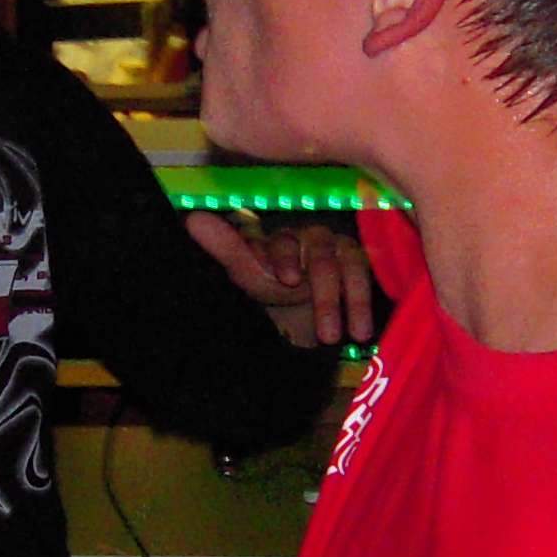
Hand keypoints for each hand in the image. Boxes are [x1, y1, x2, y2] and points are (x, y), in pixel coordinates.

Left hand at [186, 210, 375, 347]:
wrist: (296, 317)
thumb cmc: (267, 288)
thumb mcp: (246, 274)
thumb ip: (225, 247)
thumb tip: (193, 220)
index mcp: (279, 239)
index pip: (283, 244)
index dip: (283, 259)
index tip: (286, 279)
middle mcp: (310, 237)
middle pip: (318, 256)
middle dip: (321, 293)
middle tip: (322, 326)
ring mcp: (337, 248)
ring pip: (345, 268)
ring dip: (344, 304)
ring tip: (338, 336)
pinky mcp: (357, 262)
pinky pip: (364, 279)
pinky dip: (362, 307)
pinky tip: (361, 332)